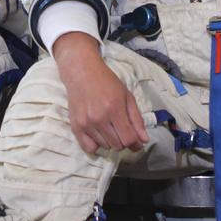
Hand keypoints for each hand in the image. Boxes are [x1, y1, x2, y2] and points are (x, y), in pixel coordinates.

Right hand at [52, 32, 148, 155]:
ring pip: (105, 146)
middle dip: (123, 140)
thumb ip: (137, 119)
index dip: (136, 143)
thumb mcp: (127, 96)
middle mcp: (99, 118)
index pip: (128, 139)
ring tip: (109, 127)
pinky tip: (99, 134)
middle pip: (117, 145)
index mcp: (114, 109)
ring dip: (110, 141)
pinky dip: (97, 145)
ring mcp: (86, 123)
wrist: (82, 73)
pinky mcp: (75, 126)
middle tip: (122, 130)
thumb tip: (144, 140)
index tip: (137, 142)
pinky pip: (89, 148)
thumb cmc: (107, 82)